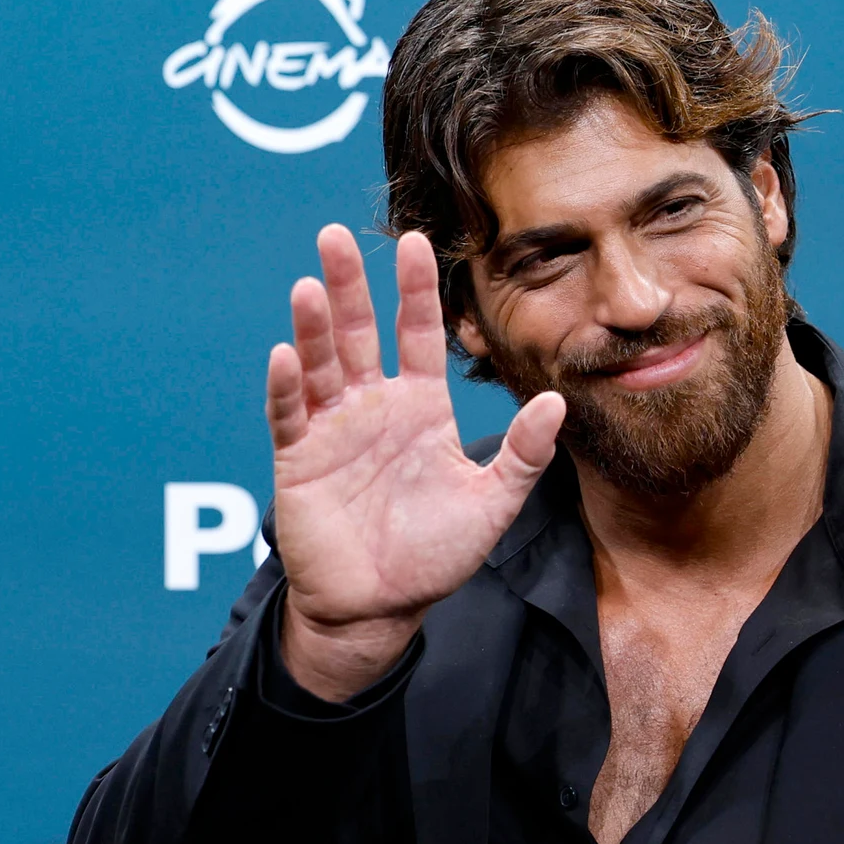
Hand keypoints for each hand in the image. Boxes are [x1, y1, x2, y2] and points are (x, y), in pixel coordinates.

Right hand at [266, 226, 564, 699]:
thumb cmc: (434, 556)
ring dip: (313, 325)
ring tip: (310, 285)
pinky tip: (287, 354)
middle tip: (336, 235)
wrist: (380, 608)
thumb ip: (523, 455)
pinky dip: (287, 385)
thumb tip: (556, 402)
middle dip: (349, 285)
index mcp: (420, 408)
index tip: (415, 242)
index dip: (415, 290)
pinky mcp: (299, 459)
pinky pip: (290, 414)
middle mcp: (374, 407)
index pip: (417, 334)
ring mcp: (332, 429)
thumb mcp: (491, 504)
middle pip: (359, 332)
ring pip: (320, 363)